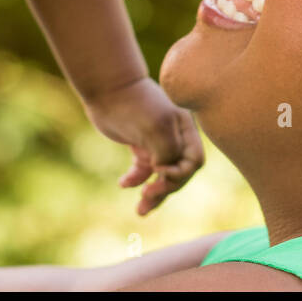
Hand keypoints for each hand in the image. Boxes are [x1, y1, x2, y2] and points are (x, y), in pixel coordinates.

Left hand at [84, 77, 204, 215]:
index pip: (194, 161)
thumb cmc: (134, 104)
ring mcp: (157, 142)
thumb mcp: (156, 126)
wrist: (107, 89)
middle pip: (179, 172)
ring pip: (161, 176)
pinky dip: (135, 180)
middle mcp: (175, 137)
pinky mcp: (141, 145)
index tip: (157, 170)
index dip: (179, 173)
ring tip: (140, 211)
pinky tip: (123, 183)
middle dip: (165, 188)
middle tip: (146, 197)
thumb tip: (164, 172)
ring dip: (153, 193)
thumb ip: (168, 150)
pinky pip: (143, 171)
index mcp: (185, 130)